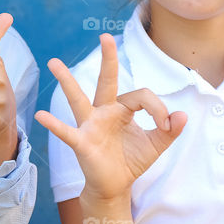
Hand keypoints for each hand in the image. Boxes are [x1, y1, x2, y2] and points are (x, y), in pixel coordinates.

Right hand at [35, 34, 186, 201]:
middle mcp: (104, 112)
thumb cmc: (131, 160)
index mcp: (122, 109)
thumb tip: (182, 115)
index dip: (158, 108)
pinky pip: (66, 132)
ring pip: (78, 99)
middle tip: (105, 37)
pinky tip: (41, 115)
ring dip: (67, 81)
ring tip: (54, 63)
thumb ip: (169, 129)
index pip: (141, 96)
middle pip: (107, 81)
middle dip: (108, 59)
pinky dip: (54, 124)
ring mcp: (90, 125)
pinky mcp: (82, 142)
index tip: (166, 125)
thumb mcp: (156, 144)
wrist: (115, 186)